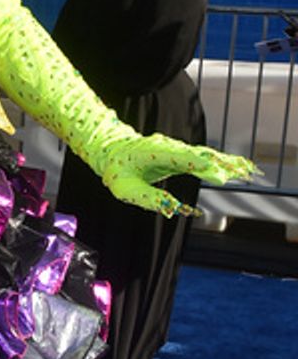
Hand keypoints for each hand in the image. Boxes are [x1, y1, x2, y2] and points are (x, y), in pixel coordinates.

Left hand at [98, 133, 256, 217]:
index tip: (216, 174)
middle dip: (219, 164)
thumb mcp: (125, 190)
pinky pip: (203, 157)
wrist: (111, 149)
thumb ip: (148, 199)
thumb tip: (175, 210)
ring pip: (204, 154)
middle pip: (198, 154)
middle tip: (241, 174)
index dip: (198, 165)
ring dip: (226, 162)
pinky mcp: (180, 153)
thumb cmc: (117, 171)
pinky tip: (238, 167)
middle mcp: (167, 147)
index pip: (179, 158)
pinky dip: (221, 162)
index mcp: (152, 153)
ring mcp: (175, 148)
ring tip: (247, 170)